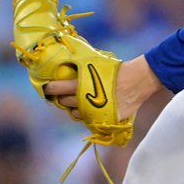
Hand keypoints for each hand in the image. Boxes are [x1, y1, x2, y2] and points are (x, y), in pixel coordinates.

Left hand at [45, 56, 163, 121]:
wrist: (136, 81)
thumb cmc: (116, 70)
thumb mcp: (95, 64)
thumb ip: (81, 68)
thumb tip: (67, 64)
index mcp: (81, 85)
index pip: (57, 88)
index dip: (50, 88)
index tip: (47, 88)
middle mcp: (84, 100)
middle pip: (64, 102)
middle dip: (61, 98)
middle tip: (62, 94)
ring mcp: (93, 112)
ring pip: (75, 113)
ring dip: (73, 108)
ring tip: (77, 101)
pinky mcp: (103, 120)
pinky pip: (89, 120)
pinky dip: (87, 115)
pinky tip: (89, 108)